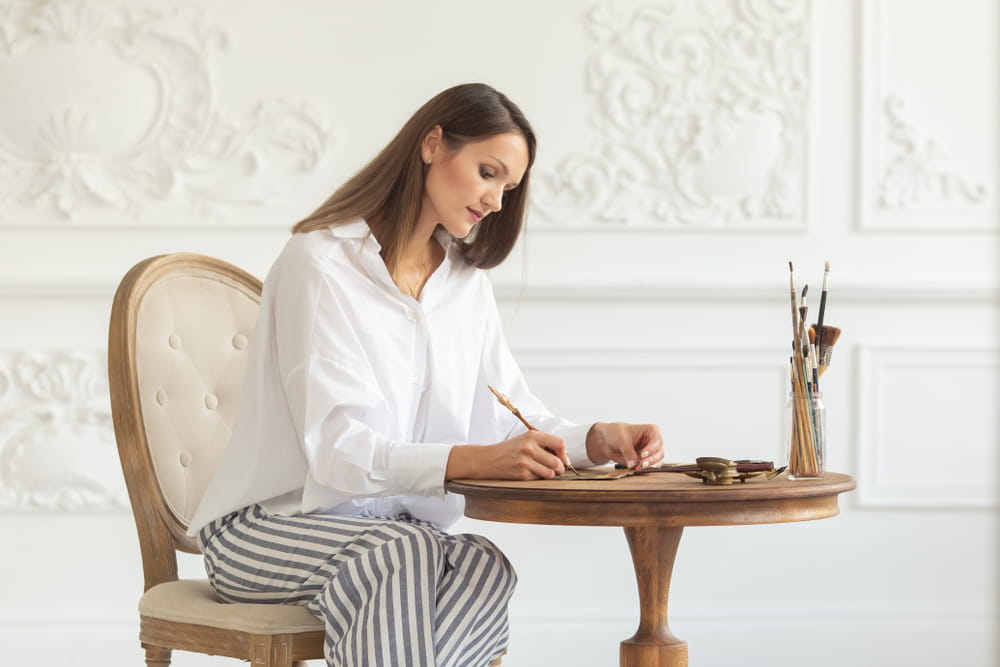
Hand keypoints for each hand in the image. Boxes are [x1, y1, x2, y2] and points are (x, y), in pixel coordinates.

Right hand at [446, 432, 567, 480]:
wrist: (487, 459)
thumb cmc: (509, 450)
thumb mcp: (525, 439)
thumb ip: (544, 444)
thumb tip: (565, 456)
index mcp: (532, 435)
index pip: (560, 443)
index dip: (564, 453)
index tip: (563, 458)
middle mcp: (529, 447)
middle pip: (557, 462)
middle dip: (559, 468)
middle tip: (555, 469)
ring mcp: (525, 461)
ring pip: (550, 473)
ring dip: (549, 475)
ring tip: (541, 470)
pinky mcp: (521, 474)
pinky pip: (538, 479)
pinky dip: (537, 478)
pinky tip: (528, 473)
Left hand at [585, 422, 663, 469]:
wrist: (607, 440)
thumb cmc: (616, 433)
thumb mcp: (621, 440)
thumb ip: (628, 452)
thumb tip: (633, 465)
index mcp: (652, 430)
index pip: (658, 440)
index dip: (652, 448)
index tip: (643, 454)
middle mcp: (654, 441)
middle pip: (660, 452)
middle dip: (651, 459)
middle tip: (641, 464)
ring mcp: (650, 452)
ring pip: (656, 461)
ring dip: (648, 465)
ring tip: (637, 467)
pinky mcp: (645, 460)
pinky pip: (648, 467)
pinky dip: (643, 468)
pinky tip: (635, 468)